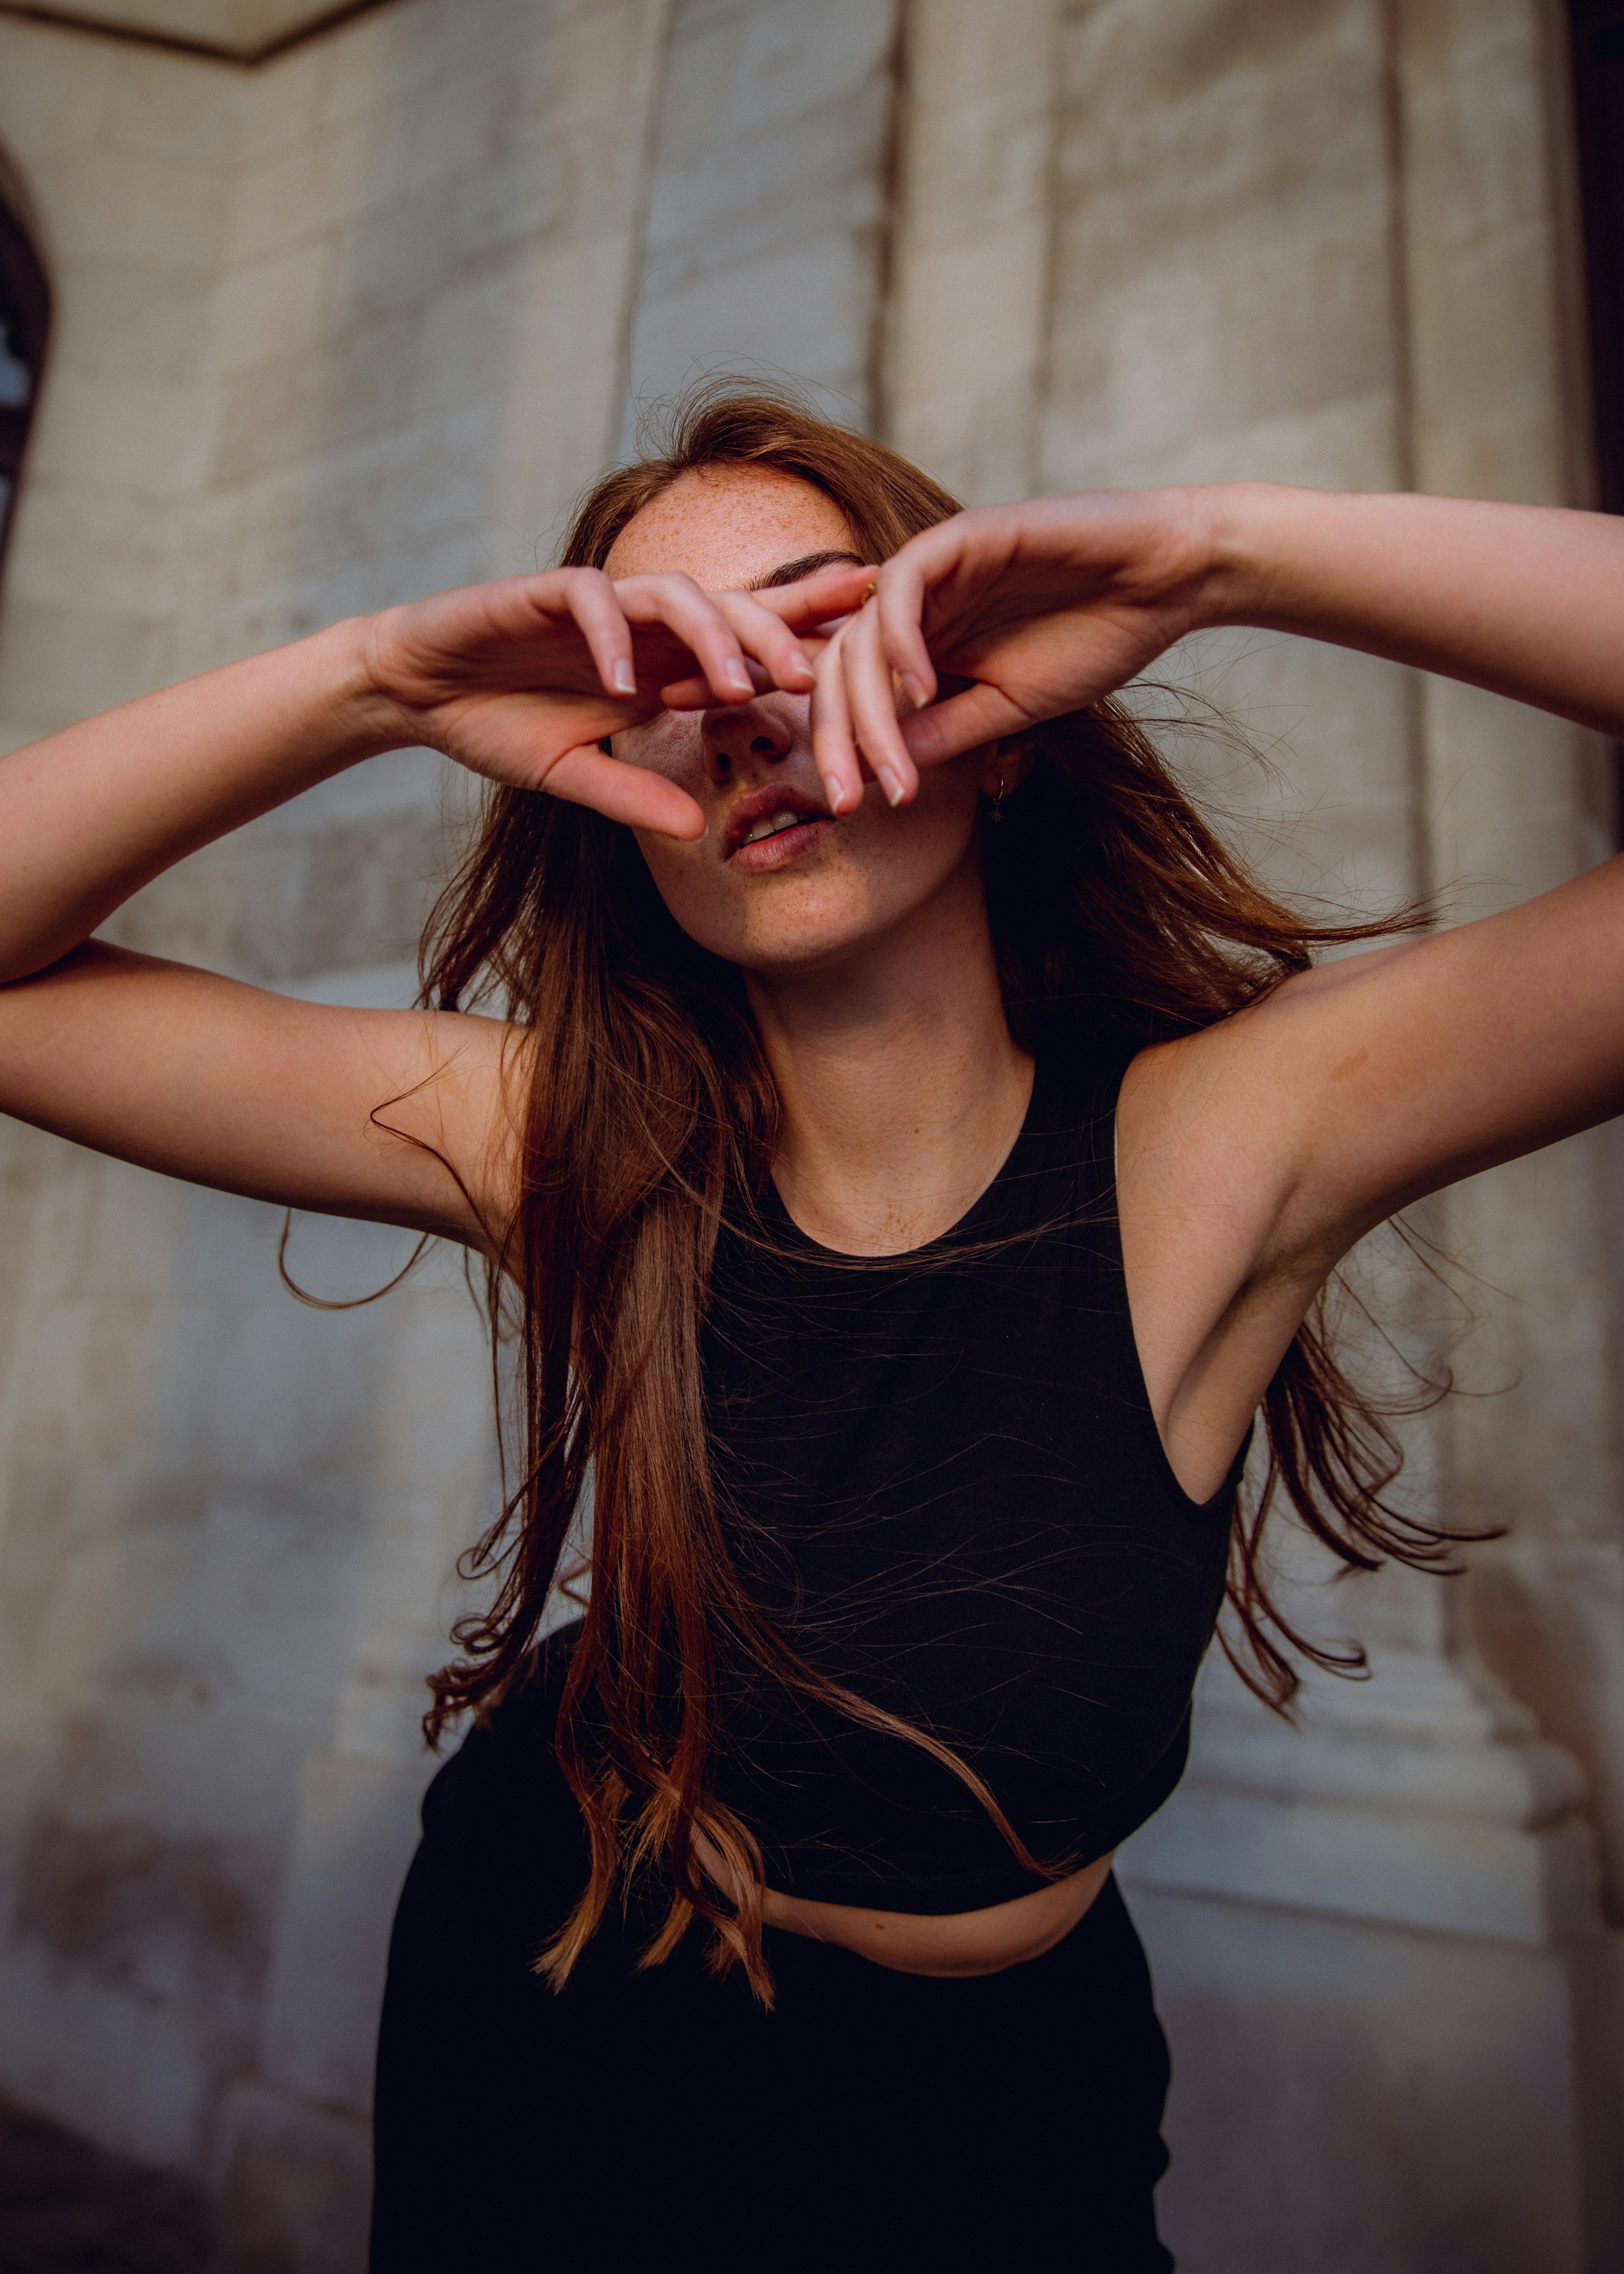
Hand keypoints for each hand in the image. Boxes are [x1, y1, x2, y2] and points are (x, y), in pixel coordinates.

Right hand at [361, 560, 876, 836]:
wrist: (418, 690)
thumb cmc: (499, 724)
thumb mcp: (573, 776)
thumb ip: (632, 799)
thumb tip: (692, 834)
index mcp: (659, 663)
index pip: (745, 640)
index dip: (805, 635)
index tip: (867, 650)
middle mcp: (639, 627)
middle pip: (729, 606)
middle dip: (780, 630)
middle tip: (821, 669)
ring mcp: (594, 606)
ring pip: (671, 593)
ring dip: (709, 633)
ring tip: (735, 680)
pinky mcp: (540, 593)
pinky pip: (588, 600)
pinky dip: (611, 637)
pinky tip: (626, 678)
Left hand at [808, 490, 1218, 809]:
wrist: (1164, 582)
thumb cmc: (1094, 641)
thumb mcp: (1006, 707)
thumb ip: (941, 733)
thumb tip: (874, 776)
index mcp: (921, 641)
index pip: (851, 692)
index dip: (840, 750)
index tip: (847, 809)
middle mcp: (916, 604)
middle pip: (837, 666)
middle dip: (834, 737)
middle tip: (843, 800)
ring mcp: (933, 567)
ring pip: (861, 632)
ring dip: (866, 707)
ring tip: (891, 769)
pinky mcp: (959, 535)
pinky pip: (902, 585)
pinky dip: (901, 639)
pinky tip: (921, 689)